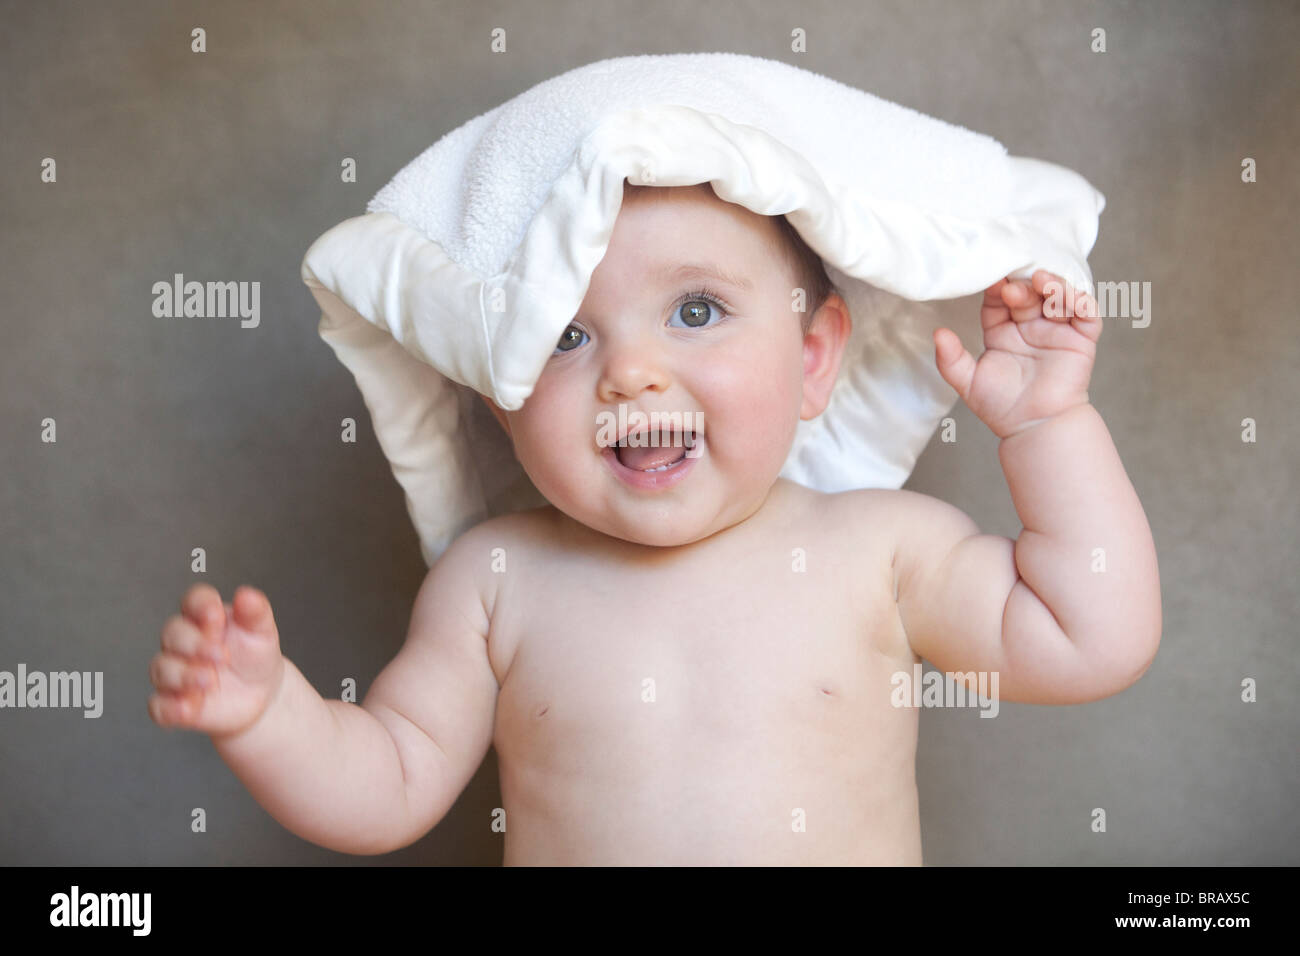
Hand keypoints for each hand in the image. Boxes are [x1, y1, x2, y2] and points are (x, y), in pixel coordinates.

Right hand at [148, 584, 285, 737]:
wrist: (262, 695)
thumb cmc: (255, 656)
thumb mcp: (262, 632)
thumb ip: (255, 612)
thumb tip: (246, 595)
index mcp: (205, 617)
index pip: (192, 601)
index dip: (200, 606)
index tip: (216, 615)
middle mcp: (184, 642)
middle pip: (172, 633)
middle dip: (194, 644)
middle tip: (221, 656)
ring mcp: (176, 672)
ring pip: (161, 669)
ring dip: (183, 675)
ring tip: (211, 681)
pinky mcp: (173, 702)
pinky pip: (158, 705)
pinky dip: (170, 708)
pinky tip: (189, 707)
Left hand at [933, 269, 1100, 437]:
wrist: (1034, 428)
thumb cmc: (1002, 407)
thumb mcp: (968, 381)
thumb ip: (950, 359)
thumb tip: (937, 333)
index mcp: (1002, 332)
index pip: (998, 301)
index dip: (995, 289)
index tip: (989, 280)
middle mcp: (1029, 327)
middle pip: (1027, 294)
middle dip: (1020, 287)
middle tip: (1010, 288)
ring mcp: (1056, 330)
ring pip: (1057, 296)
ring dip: (1051, 284)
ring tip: (1039, 281)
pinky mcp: (1081, 339)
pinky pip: (1085, 312)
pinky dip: (1078, 297)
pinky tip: (1063, 294)